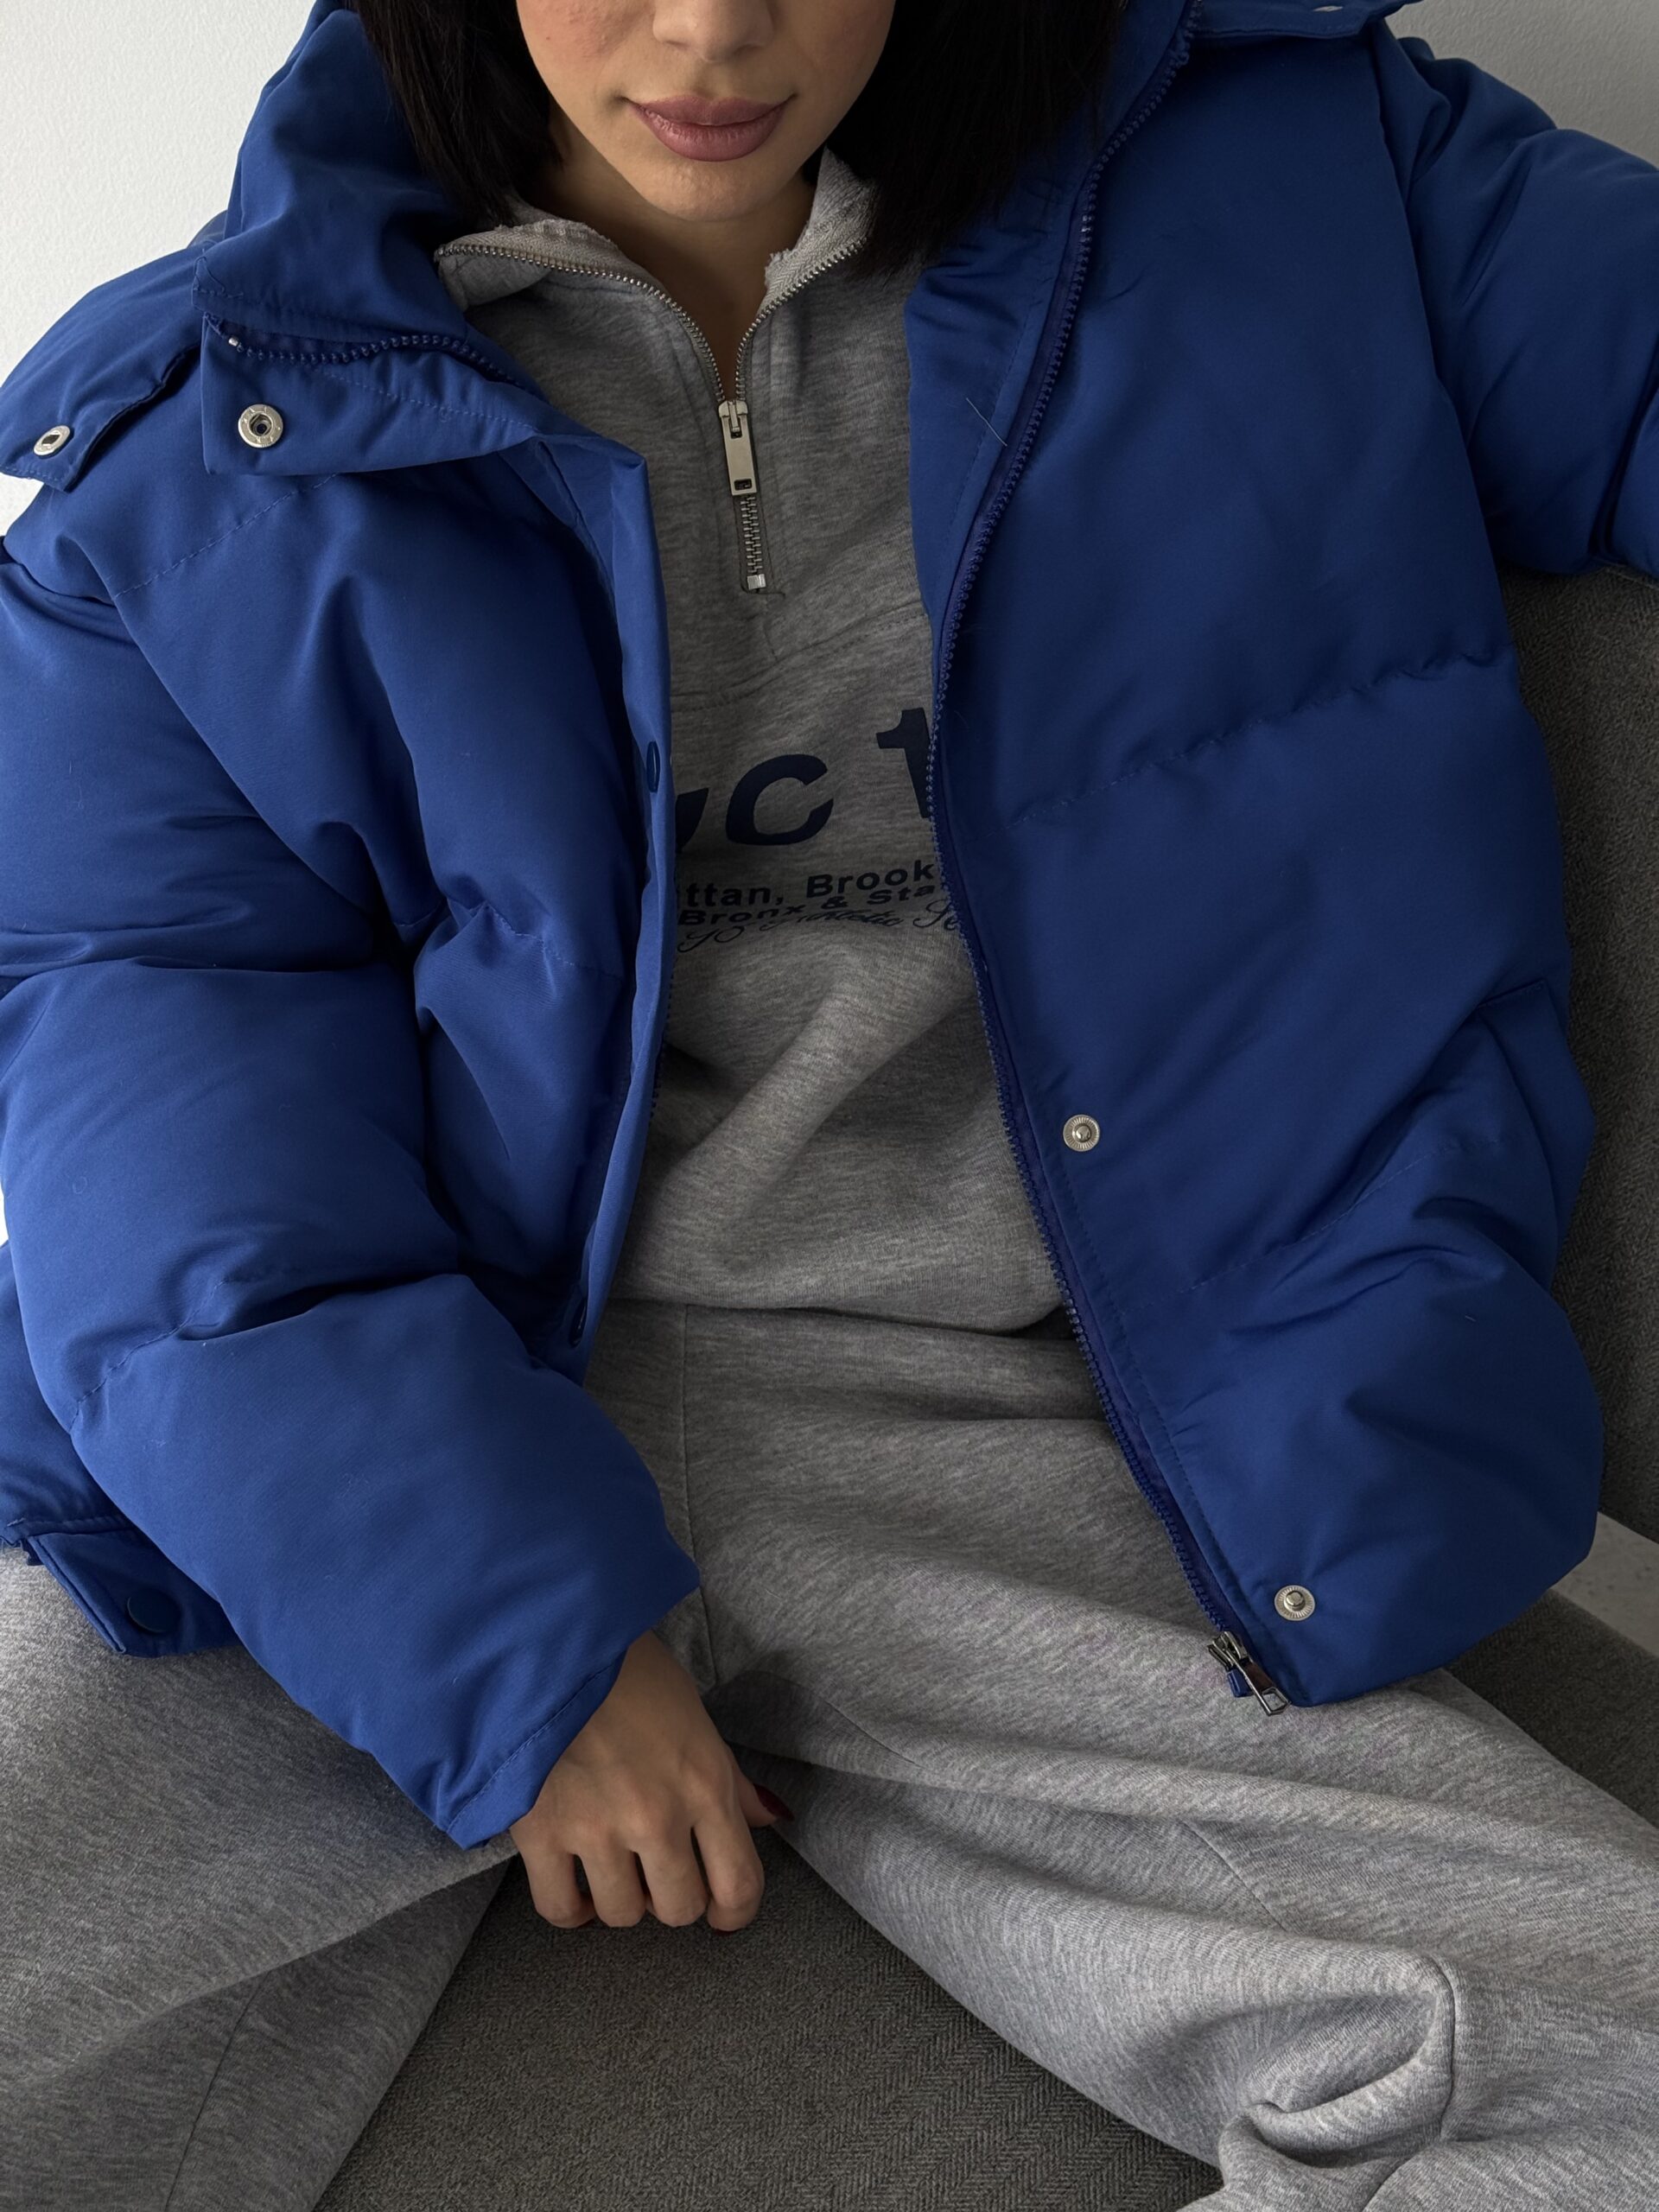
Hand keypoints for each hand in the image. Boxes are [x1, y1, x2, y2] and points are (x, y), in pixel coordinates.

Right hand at [508, 1627, 791, 1931]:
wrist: (550, 1641)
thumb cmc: (628, 1669)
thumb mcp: (694, 1715)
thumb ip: (730, 1780)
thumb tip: (770, 1818)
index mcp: (705, 1784)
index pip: (739, 1885)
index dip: (734, 1913)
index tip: (721, 1914)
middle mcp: (658, 1817)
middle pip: (680, 1909)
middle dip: (672, 1897)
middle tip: (656, 1871)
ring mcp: (597, 1830)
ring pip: (623, 1914)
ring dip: (621, 1899)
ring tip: (612, 1866)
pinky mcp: (540, 1834)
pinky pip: (561, 1910)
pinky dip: (572, 1908)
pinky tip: (576, 1884)